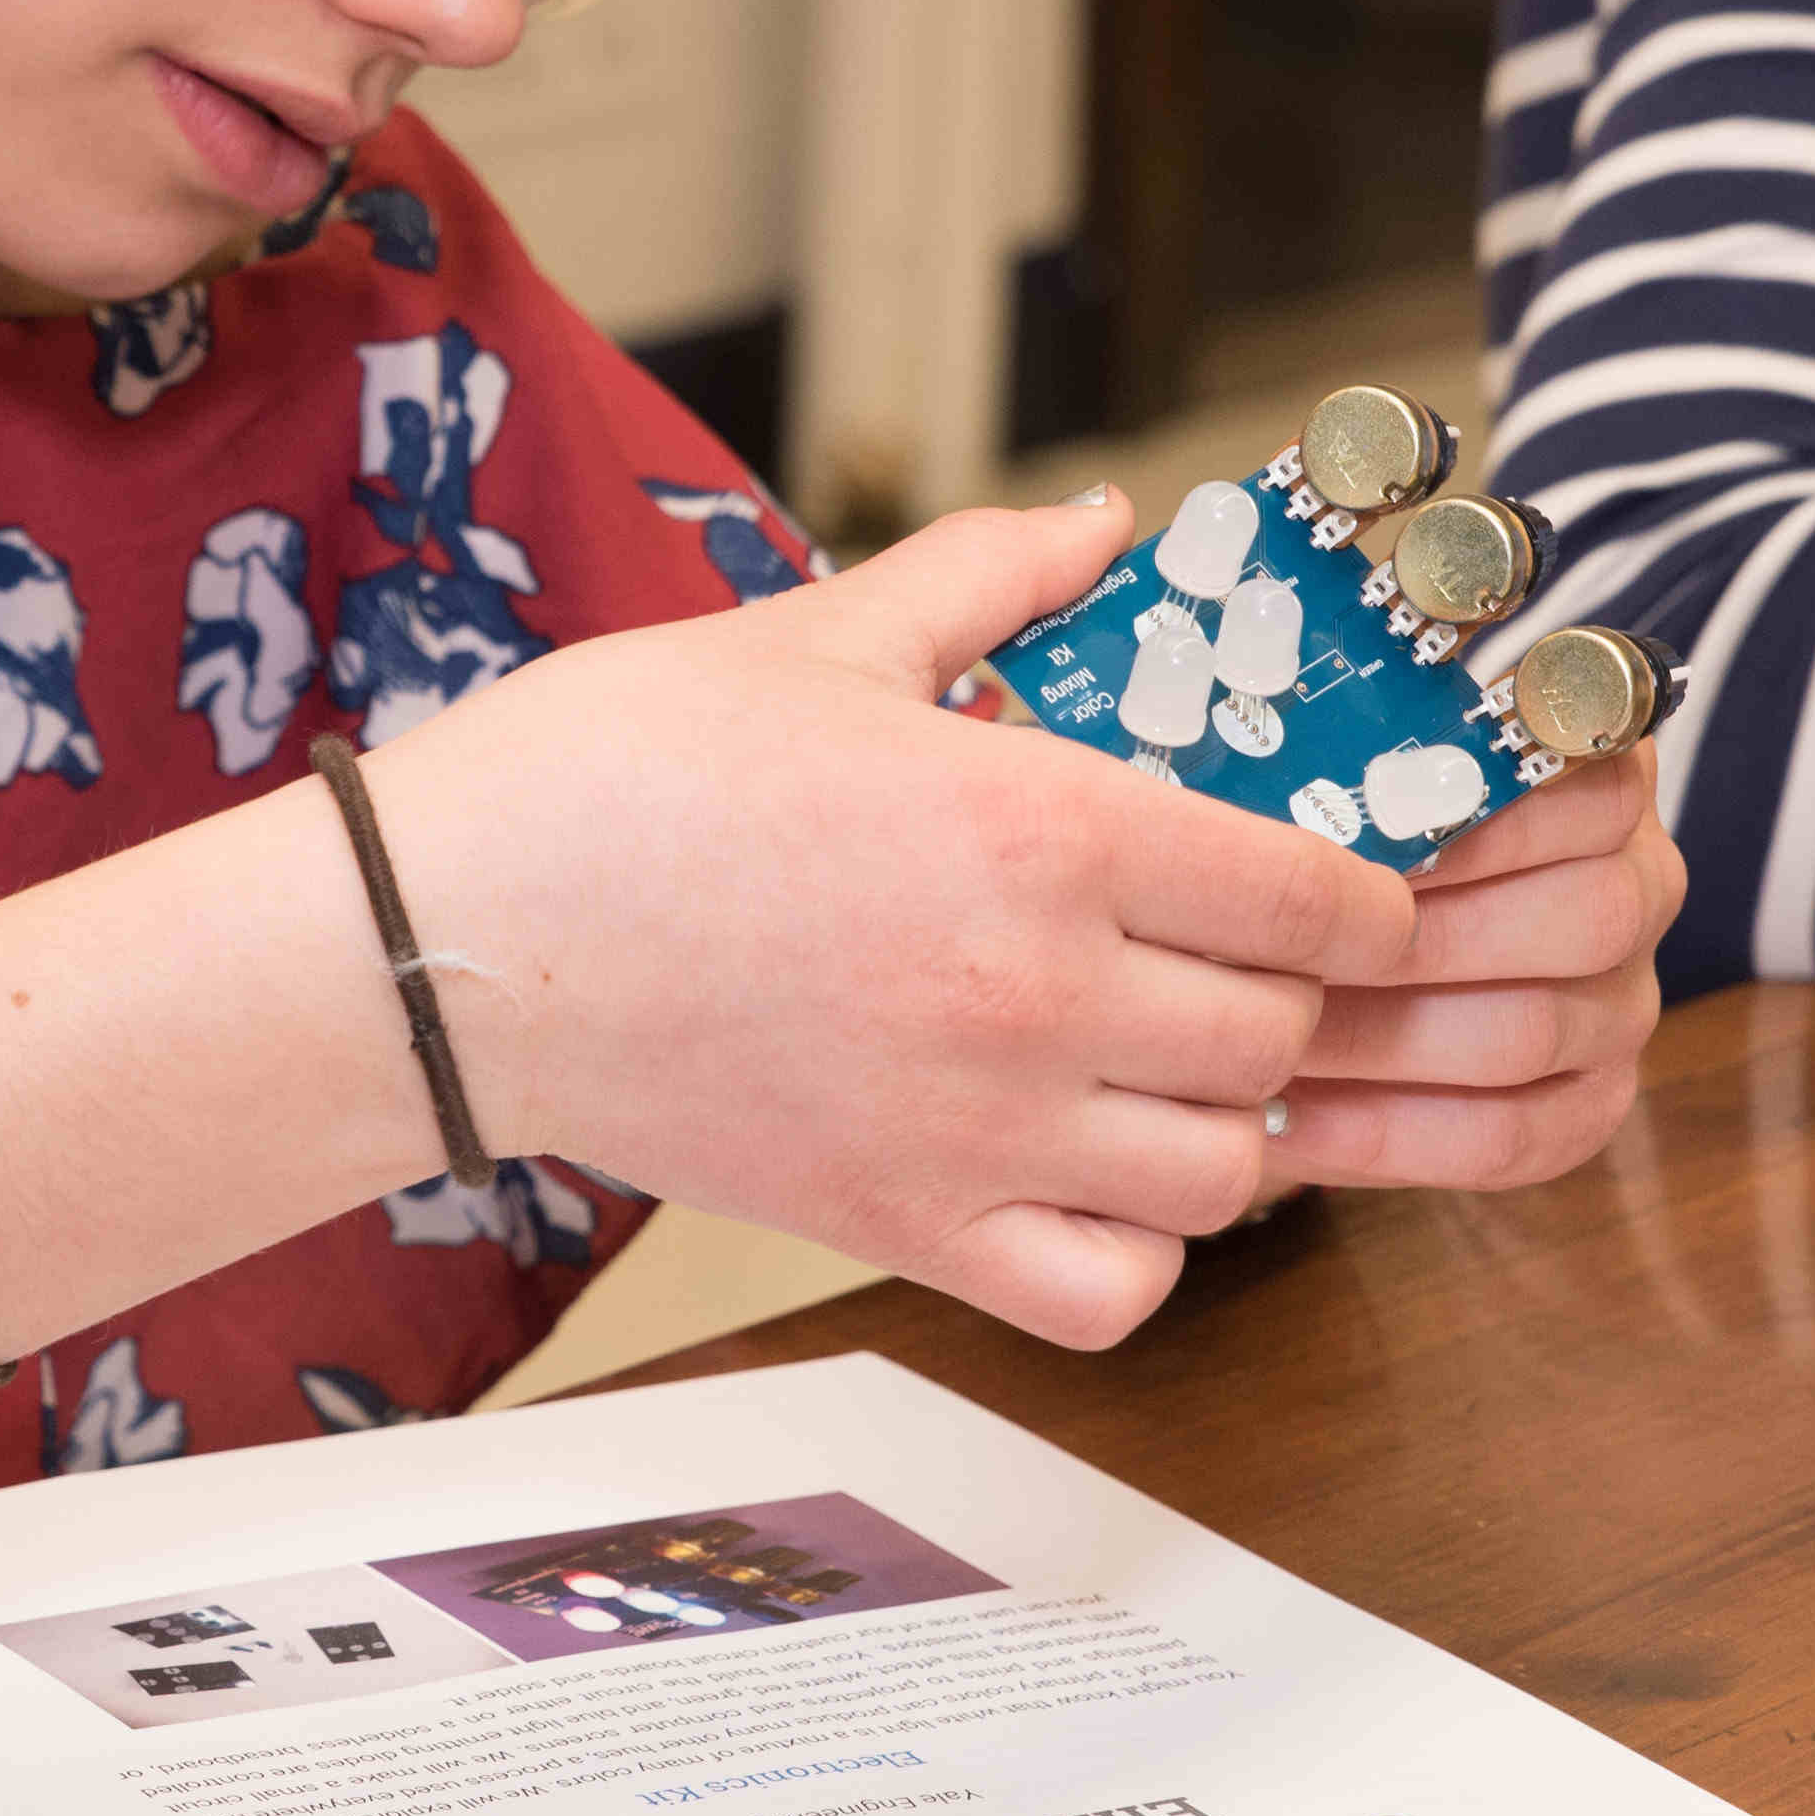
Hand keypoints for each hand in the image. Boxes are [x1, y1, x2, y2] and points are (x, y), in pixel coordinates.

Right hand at [365, 492, 1415, 1353]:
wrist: (456, 932)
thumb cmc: (622, 770)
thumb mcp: (820, 634)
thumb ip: (992, 577)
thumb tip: (1109, 522)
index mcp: (1044, 828)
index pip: (1317, 898)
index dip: (1358, 895)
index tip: (1335, 887)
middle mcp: (1040, 994)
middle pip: (1282, 1035)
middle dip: (1282, 995)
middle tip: (1220, 959)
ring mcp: (978, 1132)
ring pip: (1225, 1176)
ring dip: (1218, 1121)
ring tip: (1157, 1067)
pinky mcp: (903, 1232)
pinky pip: (1111, 1293)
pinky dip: (1130, 1250)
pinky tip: (1082, 1178)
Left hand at [1271, 743, 1677, 1189]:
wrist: (1310, 962)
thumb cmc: (1320, 842)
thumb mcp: (1332, 773)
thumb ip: (1344, 770)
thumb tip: (1291, 791)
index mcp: (1596, 775)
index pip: (1592, 793)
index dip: (1477, 825)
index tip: (1355, 844)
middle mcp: (1637, 884)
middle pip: (1584, 918)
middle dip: (1416, 940)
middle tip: (1290, 950)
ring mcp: (1624, 1000)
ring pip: (1535, 1030)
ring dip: (1385, 1041)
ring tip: (1270, 1032)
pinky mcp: (1593, 1099)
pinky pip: (1516, 1136)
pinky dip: (1393, 1136)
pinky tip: (1294, 1121)